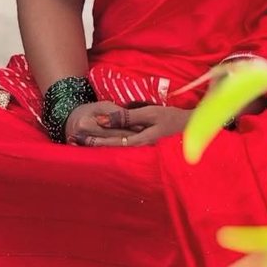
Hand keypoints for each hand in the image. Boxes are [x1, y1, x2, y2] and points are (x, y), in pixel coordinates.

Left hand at [68, 104, 190, 147]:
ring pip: (115, 150)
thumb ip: (126, 117)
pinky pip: (123, 149)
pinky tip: (101, 144)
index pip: (109, 142)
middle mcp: (138, 151)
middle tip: (71, 140)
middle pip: (108, 148)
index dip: (92, 139)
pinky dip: (110, 146)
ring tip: (80, 143)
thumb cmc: (173, 119)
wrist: (195, 129)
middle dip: (90, 144)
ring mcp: (142, 152)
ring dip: (97, 146)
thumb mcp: (150, 114)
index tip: (75, 135)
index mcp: (138, 142)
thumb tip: (102, 119)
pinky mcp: (144, 150)